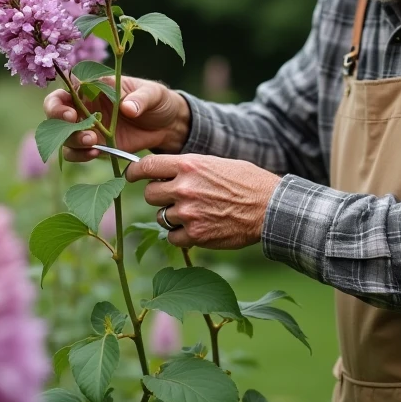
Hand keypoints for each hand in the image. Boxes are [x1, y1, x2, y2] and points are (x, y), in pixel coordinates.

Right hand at [43, 75, 190, 161]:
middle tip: (82, 131)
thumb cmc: (158, 101)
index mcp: (94, 87)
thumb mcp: (154, 94)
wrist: (168, 125)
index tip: (71, 113)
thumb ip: (141, 98)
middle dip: (60, 123)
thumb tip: (127, 108)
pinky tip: (96, 153)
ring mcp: (88, 127)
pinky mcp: (95, 145)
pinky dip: (80, 155)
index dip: (59, 102)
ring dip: (72, 141)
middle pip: (55, 113)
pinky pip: (76, 152)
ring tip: (93, 143)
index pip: (65, 89)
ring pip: (63, 135)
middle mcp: (85, 106)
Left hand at [125, 154, 280, 249]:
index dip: (134, 172)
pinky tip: (197, 229)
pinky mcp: (195, 235)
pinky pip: (173, 237)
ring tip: (194, 213)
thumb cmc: (246, 182)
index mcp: (188, 165)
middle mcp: (184, 188)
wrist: (269, 207)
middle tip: (175, 197)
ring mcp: (188, 213)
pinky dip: (181, 235)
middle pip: (149, 194)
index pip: (146, 167)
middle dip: (159, 196)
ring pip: (161, 217)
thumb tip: (164, 174)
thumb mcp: (215, 164)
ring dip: (171, 216)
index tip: (131, 175)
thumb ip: (188, 169)